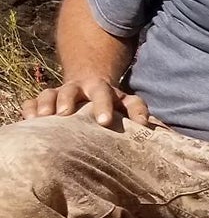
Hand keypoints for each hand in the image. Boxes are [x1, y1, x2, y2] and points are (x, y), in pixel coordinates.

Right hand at [23, 77, 149, 125]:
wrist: (86, 81)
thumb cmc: (111, 105)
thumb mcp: (128, 108)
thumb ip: (143, 119)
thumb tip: (168, 135)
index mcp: (118, 96)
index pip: (132, 102)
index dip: (138, 112)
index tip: (142, 125)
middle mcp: (94, 89)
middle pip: (100, 92)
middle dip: (100, 104)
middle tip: (100, 120)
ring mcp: (69, 91)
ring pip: (63, 91)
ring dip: (57, 102)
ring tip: (50, 116)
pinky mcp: (49, 97)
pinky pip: (38, 99)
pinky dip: (33, 106)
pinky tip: (31, 118)